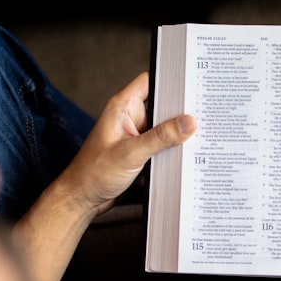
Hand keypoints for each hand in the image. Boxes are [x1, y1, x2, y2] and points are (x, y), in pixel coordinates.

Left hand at [53, 71, 195, 221]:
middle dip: (177, 115)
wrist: (82, 198)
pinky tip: (176, 160)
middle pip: (160, 107)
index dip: (169, 83)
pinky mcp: (137, 151)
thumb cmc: (94, 173)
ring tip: (189, 143)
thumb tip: (187, 123)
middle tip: (197, 121)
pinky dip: (167, 152)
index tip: (189, 89)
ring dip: (173, 138)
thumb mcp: (131, 153)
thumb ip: (161, 137)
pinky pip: (159, 146)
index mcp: (121, 107)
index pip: (149, 82)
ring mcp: (133, 135)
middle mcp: (128, 118)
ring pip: (162, 129)